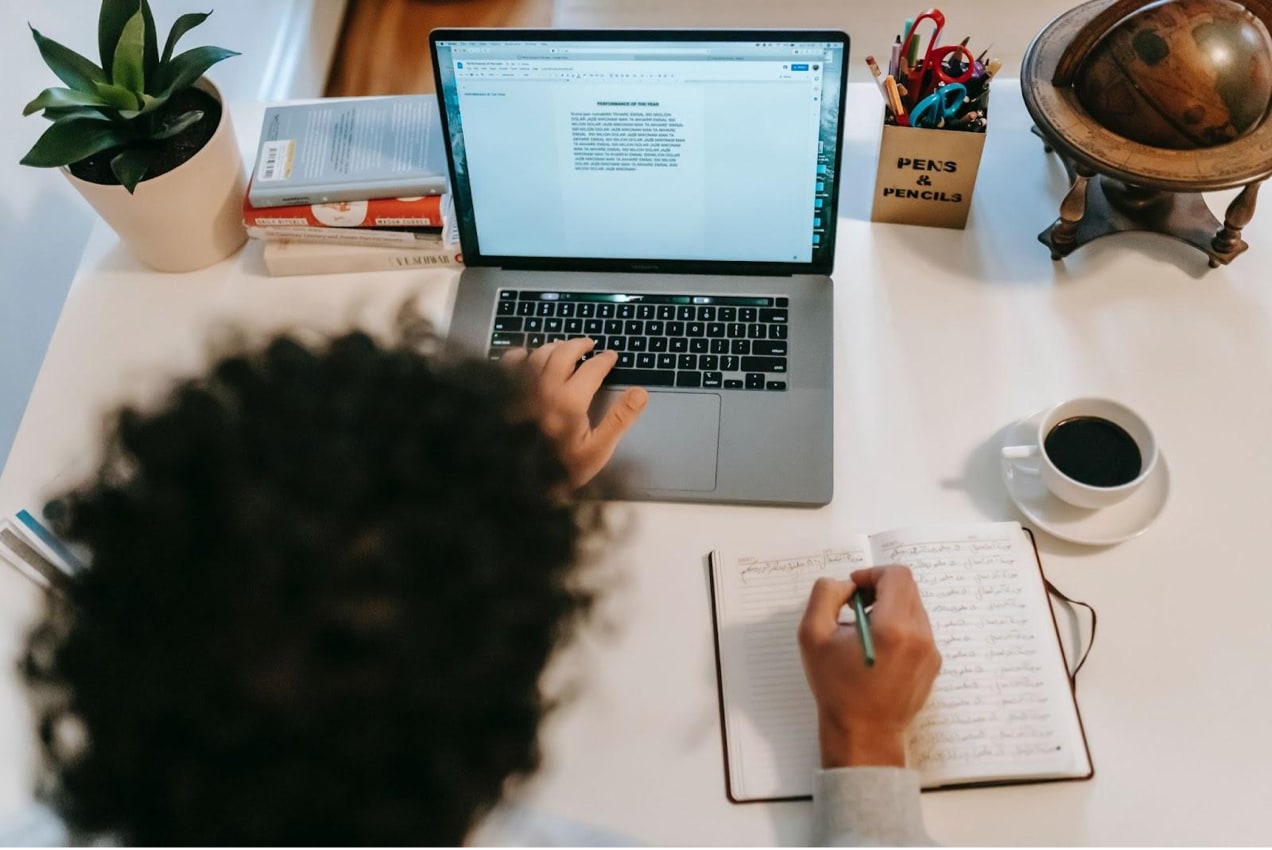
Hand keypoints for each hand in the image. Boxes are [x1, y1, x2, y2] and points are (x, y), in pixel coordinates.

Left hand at [503, 338, 647, 486]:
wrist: (516, 481)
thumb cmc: (559, 469)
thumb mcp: (597, 450)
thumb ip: (620, 419)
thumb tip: (640, 393)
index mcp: (570, 400)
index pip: (592, 368)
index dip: (605, 360)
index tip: (611, 356)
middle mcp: (544, 387)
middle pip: (564, 352)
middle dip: (580, 345)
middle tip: (589, 344)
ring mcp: (521, 388)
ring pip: (539, 354)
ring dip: (554, 346)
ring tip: (563, 347)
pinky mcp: (504, 393)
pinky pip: (510, 363)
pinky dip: (521, 355)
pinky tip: (526, 355)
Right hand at [797, 566, 941, 768]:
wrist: (864, 734)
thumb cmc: (837, 689)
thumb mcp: (812, 637)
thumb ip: (824, 596)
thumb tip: (845, 585)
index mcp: (893, 627)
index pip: (896, 575)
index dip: (872, 573)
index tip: (854, 590)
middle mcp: (920, 636)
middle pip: (907, 588)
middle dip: (880, 589)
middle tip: (856, 608)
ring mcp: (931, 651)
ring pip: (914, 607)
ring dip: (890, 608)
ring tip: (865, 632)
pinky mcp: (933, 664)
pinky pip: (919, 629)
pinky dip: (899, 628)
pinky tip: (878, 650)